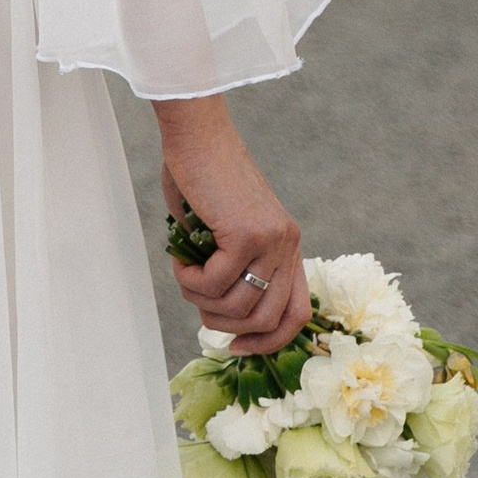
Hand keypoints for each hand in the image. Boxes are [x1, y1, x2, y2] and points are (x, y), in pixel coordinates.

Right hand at [157, 97, 308, 352]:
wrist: (196, 132)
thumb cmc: (202, 175)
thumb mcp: (225, 229)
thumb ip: (231, 266)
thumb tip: (218, 312)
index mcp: (287, 245)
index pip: (296, 315)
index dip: (268, 340)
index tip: (235, 345)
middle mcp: (288, 245)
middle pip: (269, 320)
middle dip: (228, 326)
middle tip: (199, 309)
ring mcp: (271, 240)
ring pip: (240, 305)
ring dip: (203, 301)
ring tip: (183, 275)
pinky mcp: (246, 233)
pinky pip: (215, 281)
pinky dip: (190, 280)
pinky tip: (180, 259)